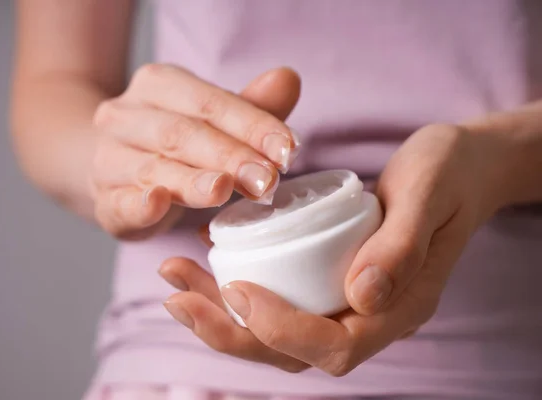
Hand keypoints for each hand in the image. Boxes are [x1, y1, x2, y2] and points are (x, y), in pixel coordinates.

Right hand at [90, 65, 300, 238]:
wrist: (108, 162)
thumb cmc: (172, 142)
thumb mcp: (210, 120)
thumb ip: (248, 107)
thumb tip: (287, 79)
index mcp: (158, 85)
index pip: (210, 102)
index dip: (252, 125)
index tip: (288, 150)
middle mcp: (126, 116)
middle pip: (181, 134)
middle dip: (229, 156)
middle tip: (266, 179)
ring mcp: (109, 159)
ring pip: (153, 168)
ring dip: (192, 181)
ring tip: (224, 189)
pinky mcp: (104, 200)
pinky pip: (119, 202)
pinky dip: (138, 205)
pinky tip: (155, 203)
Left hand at [159, 124, 503, 373]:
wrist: (461, 166)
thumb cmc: (449, 174)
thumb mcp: (430, 194)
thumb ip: (402, 244)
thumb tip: (362, 297)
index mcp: (399, 307)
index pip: (333, 346)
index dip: (281, 329)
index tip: (238, 290)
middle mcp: (370, 316)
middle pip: (291, 350)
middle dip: (229, 331)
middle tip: (176, 295)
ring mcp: (349, 301)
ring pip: (276, 329)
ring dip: (220, 312)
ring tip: (175, 278)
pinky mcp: (330, 279)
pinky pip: (279, 296)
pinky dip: (236, 286)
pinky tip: (205, 257)